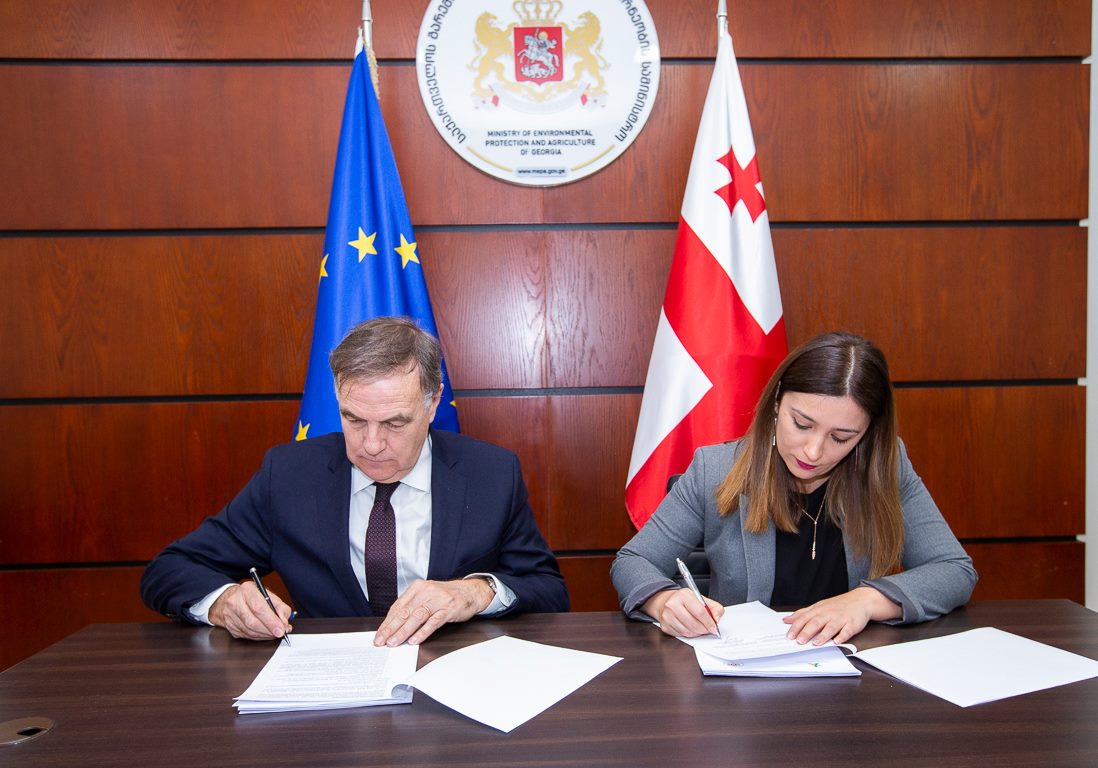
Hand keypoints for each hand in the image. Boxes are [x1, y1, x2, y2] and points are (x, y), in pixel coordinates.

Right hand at [209, 582, 293, 640]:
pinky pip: (246, 636)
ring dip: (265, 635)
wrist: (230, 599)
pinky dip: (258, 637)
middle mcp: (235, 601)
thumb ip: (280, 607)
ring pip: (249, 631)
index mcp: (247, 590)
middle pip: (253, 622)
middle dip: (269, 630)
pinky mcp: (230, 627)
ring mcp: (230, 615)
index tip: (281, 629)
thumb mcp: (269, 595)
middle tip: (280, 633)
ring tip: (274, 633)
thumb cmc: (252, 596)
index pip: (259, 608)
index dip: (271, 621)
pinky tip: (265, 634)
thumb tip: (284, 623)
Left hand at [373, 577, 494, 646]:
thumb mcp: (426, 596)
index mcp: (417, 588)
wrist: (470, 591)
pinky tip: (414, 640)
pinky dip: (422, 632)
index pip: (398, 606)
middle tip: (381, 640)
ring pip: (416, 617)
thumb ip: (412, 607)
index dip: (387, 622)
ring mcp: (438, 600)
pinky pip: (433, 622)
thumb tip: (394, 624)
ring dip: (403, 631)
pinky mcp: (448, 609)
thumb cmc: (445, 596)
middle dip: (390, 628)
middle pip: (405, 612)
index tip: (379, 634)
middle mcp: (426, 592)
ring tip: (394, 642)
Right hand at [641, 588, 723, 637]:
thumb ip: (714, 608)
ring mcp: (667, 616)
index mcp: (684, 595)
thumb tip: (717, 619)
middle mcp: (673, 604)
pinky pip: (681, 635)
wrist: (667, 601)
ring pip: (688, 632)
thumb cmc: (686, 601)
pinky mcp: (665, 626)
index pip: (700, 612)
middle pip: (694, 624)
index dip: (709, 623)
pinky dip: (688, 634)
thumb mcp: (702, 599)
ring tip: (699, 628)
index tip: (714, 628)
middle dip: (704, 630)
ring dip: (697, 633)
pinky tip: (690, 628)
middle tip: (708, 630)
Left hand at [783, 586, 900, 644]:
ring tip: (815, 643)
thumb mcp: (819, 606)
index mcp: (819, 610)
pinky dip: (842, 636)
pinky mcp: (852, 624)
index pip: (805, 618)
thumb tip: (787, 620)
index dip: (796, 627)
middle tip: (799, 641)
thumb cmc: (838, 605)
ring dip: (823, 635)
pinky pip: (847, 631)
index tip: (789, 635)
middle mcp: (829, 613)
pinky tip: (837, 642)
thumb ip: (803, 613)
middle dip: (807, 632)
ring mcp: (841, 618)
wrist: (861, 600)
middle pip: (816, 622)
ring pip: (831, 627)